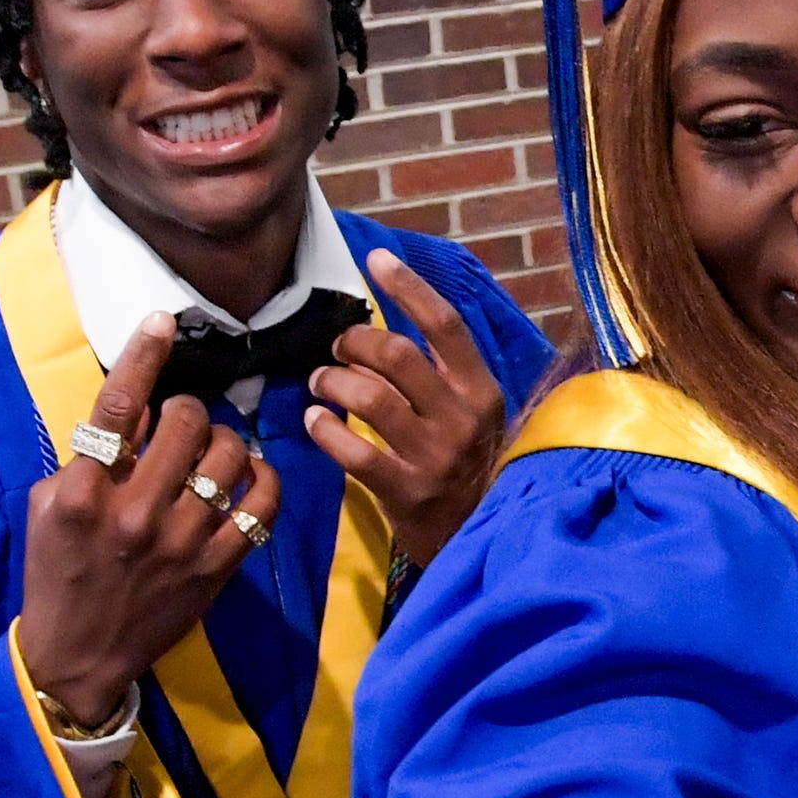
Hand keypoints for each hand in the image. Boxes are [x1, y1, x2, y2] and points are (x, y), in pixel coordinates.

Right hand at [20, 312, 283, 727]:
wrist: (78, 655)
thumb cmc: (57, 571)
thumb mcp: (50, 505)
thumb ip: (88, 455)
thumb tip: (136, 403)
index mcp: (83, 493)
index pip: (117, 408)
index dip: (144, 356)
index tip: (162, 320)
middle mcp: (133, 513)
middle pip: (184, 423)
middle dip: (186, 408)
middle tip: (178, 421)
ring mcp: (180, 543)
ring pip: (227, 456)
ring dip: (223, 438)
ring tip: (210, 448)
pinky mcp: (216, 569)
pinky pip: (261, 507)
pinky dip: (264, 478)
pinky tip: (250, 473)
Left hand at [307, 249, 511, 565]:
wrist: (483, 537)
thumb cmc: (469, 469)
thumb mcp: (471, 417)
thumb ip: (438, 377)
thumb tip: (379, 334)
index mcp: (482, 391)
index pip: (445, 325)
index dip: (408, 287)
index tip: (375, 260)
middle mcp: (463, 419)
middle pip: (398, 355)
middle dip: (354, 342)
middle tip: (337, 349)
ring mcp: (437, 457)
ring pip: (371, 397)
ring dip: (333, 381)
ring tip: (320, 383)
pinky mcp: (409, 493)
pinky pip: (355, 452)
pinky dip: (325, 430)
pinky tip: (315, 421)